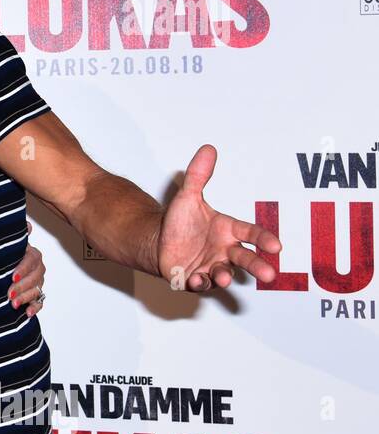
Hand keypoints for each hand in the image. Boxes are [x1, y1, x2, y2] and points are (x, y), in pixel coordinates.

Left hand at [9, 220, 46, 316]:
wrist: (0, 268)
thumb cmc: (5, 255)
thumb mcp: (7, 244)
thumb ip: (16, 236)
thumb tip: (27, 226)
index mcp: (31, 254)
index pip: (32, 260)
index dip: (23, 269)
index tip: (13, 277)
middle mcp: (37, 268)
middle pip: (35, 277)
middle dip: (22, 287)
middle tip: (9, 294)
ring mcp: (37, 282)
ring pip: (36, 290)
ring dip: (26, 298)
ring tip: (14, 304)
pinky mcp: (35, 295)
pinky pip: (39, 302)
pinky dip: (34, 308)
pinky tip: (28, 313)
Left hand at [158, 145, 280, 290]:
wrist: (157, 241)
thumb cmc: (179, 222)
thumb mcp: (187, 197)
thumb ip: (198, 176)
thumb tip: (208, 148)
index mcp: (228, 231)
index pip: (250, 234)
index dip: (263, 239)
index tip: (276, 246)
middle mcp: (223, 250)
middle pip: (244, 258)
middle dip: (257, 266)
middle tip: (269, 274)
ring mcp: (211, 266)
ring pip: (224, 274)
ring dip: (226, 276)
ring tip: (224, 275)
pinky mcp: (196, 279)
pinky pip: (201, 284)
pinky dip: (200, 284)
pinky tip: (195, 280)